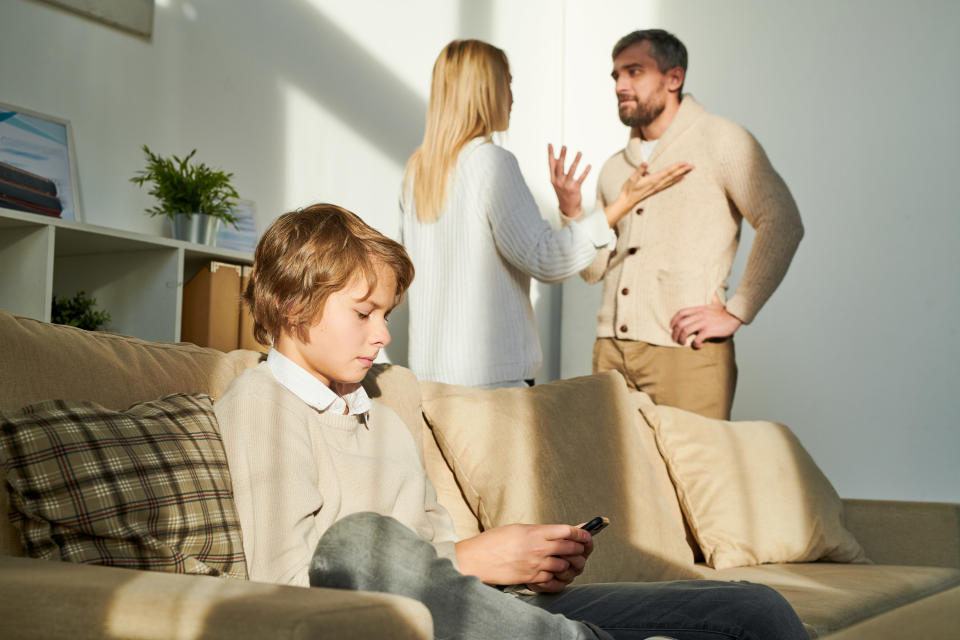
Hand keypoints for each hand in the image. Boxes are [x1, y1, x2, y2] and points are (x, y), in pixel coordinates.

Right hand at [454, 523, 591, 591]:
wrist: (478, 558)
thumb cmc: (494, 541)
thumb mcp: (518, 529)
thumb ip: (537, 532)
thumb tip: (553, 533)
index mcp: (535, 532)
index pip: (566, 531)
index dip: (580, 533)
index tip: (585, 535)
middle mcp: (538, 548)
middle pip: (569, 548)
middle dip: (580, 549)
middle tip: (582, 549)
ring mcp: (536, 564)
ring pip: (564, 565)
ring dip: (571, 565)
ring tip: (573, 563)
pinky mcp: (531, 578)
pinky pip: (552, 579)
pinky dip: (558, 578)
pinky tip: (559, 574)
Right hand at [548, 144, 590, 218]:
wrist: (568, 207)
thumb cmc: (563, 192)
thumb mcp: (557, 181)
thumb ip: (556, 170)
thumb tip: (555, 157)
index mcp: (553, 179)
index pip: (551, 164)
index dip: (550, 154)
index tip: (550, 144)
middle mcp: (559, 181)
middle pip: (560, 166)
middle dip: (562, 155)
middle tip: (564, 146)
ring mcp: (566, 185)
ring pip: (571, 170)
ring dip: (576, 161)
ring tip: (579, 153)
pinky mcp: (575, 188)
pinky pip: (581, 178)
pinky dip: (585, 171)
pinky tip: (589, 165)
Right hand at [604, 160, 693, 226]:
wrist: (627, 202)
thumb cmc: (628, 190)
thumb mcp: (631, 179)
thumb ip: (639, 171)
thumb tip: (644, 163)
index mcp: (652, 180)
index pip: (667, 172)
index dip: (676, 167)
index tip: (684, 163)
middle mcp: (657, 184)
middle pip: (672, 176)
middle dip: (682, 170)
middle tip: (692, 166)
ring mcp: (657, 188)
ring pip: (672, 180)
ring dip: (681, 174)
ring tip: (689, 170)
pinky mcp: (656, 190)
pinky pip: (668, 185)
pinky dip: (676, 181)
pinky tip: (681, 179)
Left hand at [670, 293, 741, 347]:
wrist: (735, 317)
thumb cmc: (724, 313)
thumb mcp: (714, 303)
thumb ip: (709, 298)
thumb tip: (712, 291)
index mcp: (699, 309)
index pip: (681, 312)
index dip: (673, 320)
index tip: (671, 327)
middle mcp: (699, 315)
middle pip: (680, 323)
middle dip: (675, 333)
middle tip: (675, 339)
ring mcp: (704, 323)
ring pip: (685, 331)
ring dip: (681, 339)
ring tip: (682, 343)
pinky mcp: (709, 331)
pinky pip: (697, 339)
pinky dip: (695, 344)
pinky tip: (698, 345)